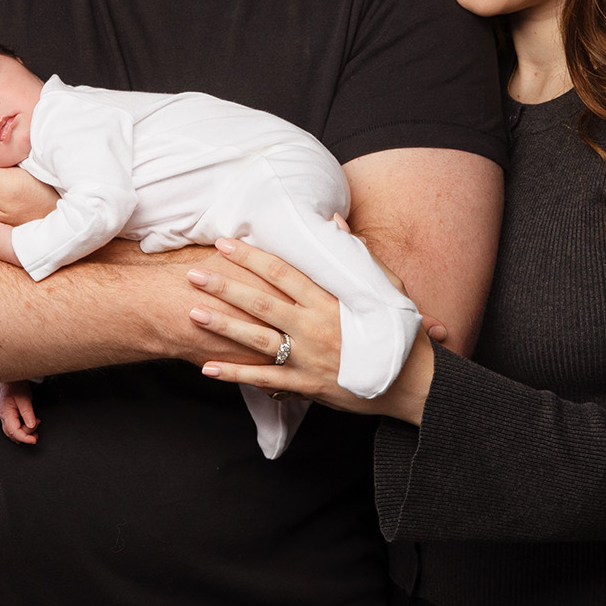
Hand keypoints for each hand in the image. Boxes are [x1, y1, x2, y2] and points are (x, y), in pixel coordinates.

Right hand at [0, 380, 38, 444]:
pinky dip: (22, 430)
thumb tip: (32, 425)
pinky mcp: (9, 414)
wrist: (12, 377)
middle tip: (37, 430)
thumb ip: (28, 413)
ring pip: (12, 431)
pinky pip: (14, 426)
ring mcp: (5, 415)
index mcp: (6, 413)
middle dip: (25, 435)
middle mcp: (4, 416)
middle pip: (12, 434)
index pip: (14, 431)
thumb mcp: (24, 398)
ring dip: (23, 434)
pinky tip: (28, 428)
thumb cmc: (16, 385)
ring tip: (34, 433)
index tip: (34, 440)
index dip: (24, 438)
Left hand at [187, 238, 435, 422]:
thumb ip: (356, 254)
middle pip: (262, 302)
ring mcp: (308, 358)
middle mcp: (314, 327)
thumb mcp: (384, 286)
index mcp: (330, 300)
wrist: (412, 384)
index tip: (227, 243)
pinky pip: (264, 379)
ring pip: (257, 340)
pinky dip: (235, 374)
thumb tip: (334, 220)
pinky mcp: (306, 385)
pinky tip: (208, 367)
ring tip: (193, 312)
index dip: (252, 257)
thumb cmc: (399, 330)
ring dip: (223, 326)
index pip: (283, 273)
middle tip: (194, 273)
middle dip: (225, 286)